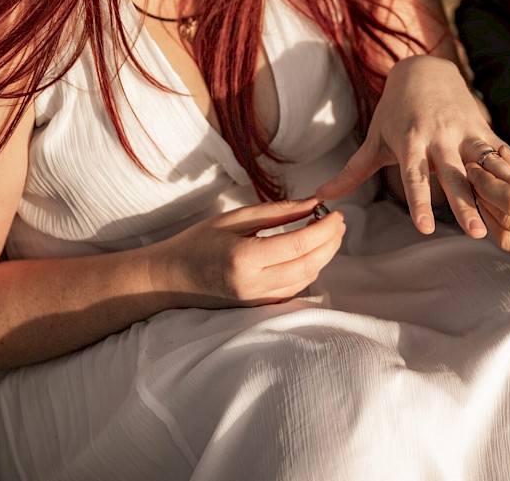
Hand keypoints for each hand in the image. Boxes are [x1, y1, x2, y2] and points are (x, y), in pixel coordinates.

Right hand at [152, 198, 345, 306]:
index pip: (299, 244)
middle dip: (331, 242)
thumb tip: (316, 202)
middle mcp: (254, 285)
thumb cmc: (198, 242)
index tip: (337, 212)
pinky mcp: (259, 307)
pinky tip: (312, 252)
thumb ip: (278, 211)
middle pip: (309, 265)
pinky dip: (310, 269)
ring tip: (330, 233)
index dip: (324, 228)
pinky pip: (295, 288)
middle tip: (340, 222)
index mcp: (244, 259)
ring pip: (306, 279)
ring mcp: (257, 300)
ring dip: (324, 256)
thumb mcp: (235, 218)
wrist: (170, 279)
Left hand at [316, 55, 509, 236]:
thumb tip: (318, 198)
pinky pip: (499, 151)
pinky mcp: (483, 127)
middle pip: (453, 175)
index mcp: (410, 141)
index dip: (419, 202)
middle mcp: (439, 136)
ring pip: (482, 162)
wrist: (423, 69)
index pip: (413, 177)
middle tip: (476, 234)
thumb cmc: (394, 111)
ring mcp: (464, 130)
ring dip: (496, 188)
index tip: (425, 229)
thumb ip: (351, 172)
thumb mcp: (374, 139)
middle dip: (465, 204)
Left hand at [467, 146, 509, 273]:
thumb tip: (501, 157)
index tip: (477, 167)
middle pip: (505, 223)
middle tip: (475, 176)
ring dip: (489, 216)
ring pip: (509, 241)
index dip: (488, 185)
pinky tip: (507, 210)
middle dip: (482, 198)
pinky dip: (509, 228)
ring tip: (485, 192)